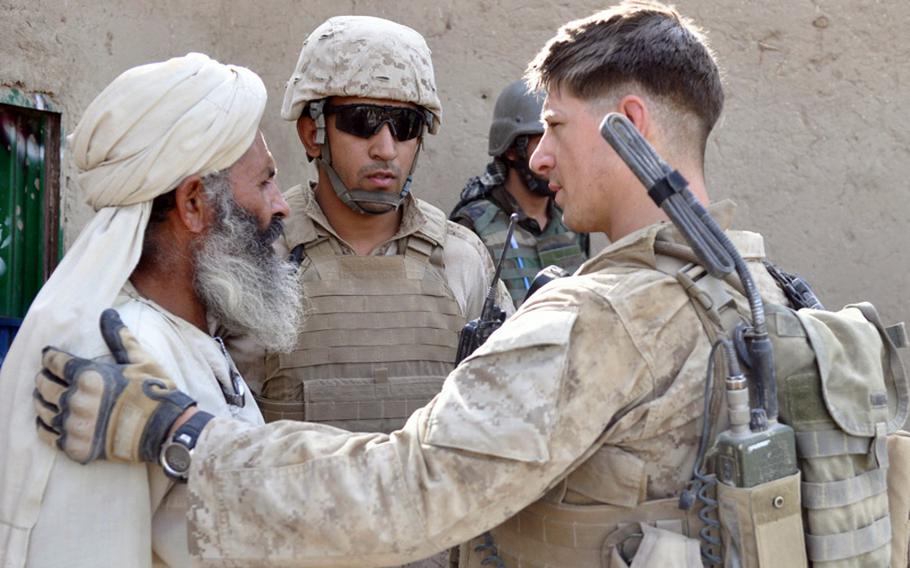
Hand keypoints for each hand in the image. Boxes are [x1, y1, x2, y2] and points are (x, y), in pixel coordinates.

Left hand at [34, 309, 196, 463]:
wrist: (167, 430)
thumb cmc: (155, 391)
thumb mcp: (140, 360)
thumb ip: (118, 337)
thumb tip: (107, 313)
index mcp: (89, 376)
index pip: (56, 362)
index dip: (50, 357)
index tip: (49, 355)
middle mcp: (76, 400)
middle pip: (44, 385)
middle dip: (43, 377)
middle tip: (45, 376)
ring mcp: (74, 425)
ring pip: (42, 409)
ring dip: (41, 400)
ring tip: (44, 396)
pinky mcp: (75, 446)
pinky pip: (47, 435)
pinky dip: (43, 426)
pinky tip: (47, 420)